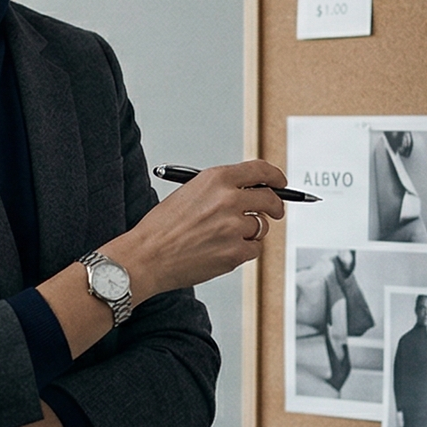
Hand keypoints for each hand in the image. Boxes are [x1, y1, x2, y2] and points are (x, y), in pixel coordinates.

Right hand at [107, 158, 286, 295]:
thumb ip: (221, 190)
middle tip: (274, 212)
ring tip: (225, 237)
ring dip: (251, 232)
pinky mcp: (235, 252)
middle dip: (276, 206)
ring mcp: (234, 227)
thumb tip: (250, 192)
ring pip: (261, 228)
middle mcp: (228, 199)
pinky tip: (220, 250)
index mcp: (216, 179)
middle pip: (270, 199)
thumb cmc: (162, 228)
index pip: (260, 170)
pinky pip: (254, 250)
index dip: (276, 176)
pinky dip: (242, 251)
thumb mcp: (190, 193)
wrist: (147, 256)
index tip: (280, 182)